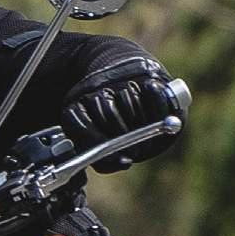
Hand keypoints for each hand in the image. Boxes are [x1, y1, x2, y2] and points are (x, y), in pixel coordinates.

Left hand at [60, 56, 180, 171]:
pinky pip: (152, 93)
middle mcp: (93, 88)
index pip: (82, 124)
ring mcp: (117, 78)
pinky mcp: (141, 72)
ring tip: (148, 139)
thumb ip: (104, 159)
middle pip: (109, 114)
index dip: (100, 144)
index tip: (122, 158)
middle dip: (126, 139)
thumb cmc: (105, 121)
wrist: (114, 74)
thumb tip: (124, 162)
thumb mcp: (97, 140)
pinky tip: (161, 121)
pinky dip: (159, 111)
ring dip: (144, 127)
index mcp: (73, 106)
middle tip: (136, 151)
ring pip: (131, 105)